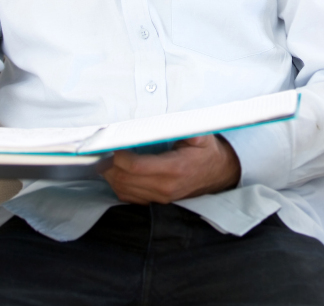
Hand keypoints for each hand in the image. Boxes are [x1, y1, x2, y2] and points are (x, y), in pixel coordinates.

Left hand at [102, 134, 240, 203]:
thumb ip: (189, 128)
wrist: (219, 174)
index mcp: (175, 168)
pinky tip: (116, 172)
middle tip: (104, 149)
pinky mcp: (156, 202)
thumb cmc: (207, 152)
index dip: (120, 156)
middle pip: (125, 179)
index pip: (136, 167)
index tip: (115, 143)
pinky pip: (128, 197)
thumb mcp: (202, 135)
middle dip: (110, 164)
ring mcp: (160, 198)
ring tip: (106, 159)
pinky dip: (118, 185)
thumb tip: (176, 120)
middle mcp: (165, 187)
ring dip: (111, 175)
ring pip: (123, 189)